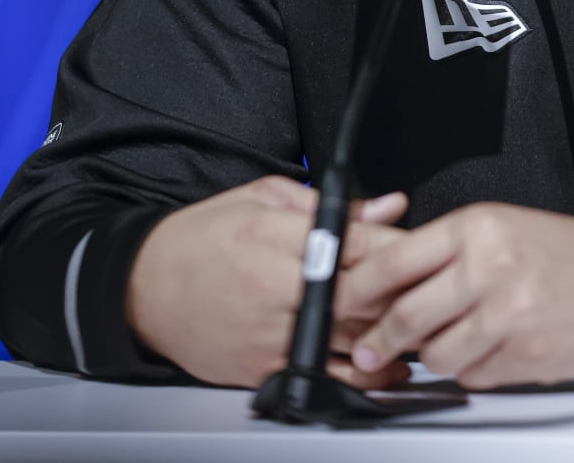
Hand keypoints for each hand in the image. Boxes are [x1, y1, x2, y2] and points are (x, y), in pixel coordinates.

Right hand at [125, 175, 410, 389]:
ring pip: (351, 339)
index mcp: (276, 235)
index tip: (423, 249)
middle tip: (431, 289)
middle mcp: (276, 285)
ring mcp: (271, 331)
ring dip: (393, 336)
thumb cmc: (199, 238)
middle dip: (404, 294)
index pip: (358, 243)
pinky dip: (364, 374)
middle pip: (362, 294)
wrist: (141, 288)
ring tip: (419, 327)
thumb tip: (388, 206)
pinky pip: (327, 374)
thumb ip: (330, 206)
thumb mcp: (261, 198)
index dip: (400, 248)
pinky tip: (388, 366)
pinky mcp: (264, 366)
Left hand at [338, 202, 573, 389]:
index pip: (395, 261)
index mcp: (477, 229)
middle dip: (378, 337)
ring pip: (436, 355)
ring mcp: (507, 317)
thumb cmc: (560, 252)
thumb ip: (443, 250)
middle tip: (367, 345)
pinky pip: (471, 375)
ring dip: (429, 356)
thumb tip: (383, 278)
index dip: (356, 287)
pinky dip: (469, 369)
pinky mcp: (522, 356)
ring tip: (442, 342)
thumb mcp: (498, 226)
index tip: (339, 301)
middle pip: (406, 315)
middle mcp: (489, 270)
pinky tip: (484, 349)